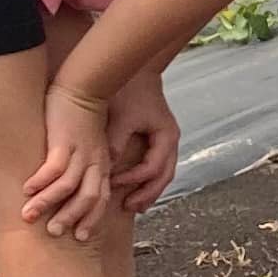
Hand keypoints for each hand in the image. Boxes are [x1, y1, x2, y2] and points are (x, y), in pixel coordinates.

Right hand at [22, 82, 111, 239]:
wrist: (86, 86)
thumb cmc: (84, 118)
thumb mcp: (91, 145)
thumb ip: (84, 165)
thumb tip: (68, 186)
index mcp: (102, 165)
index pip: (101, 199)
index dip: (91, 218)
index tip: (80, 236)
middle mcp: (94, 162)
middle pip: (87, 198)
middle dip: (69, 218)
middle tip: (53, 232)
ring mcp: (80, 152)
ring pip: (67, 186)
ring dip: (47, 203)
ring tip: (28, 216)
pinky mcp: (64, 140)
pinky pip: (53, 166)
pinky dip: (40, 180)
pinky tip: (25, 188)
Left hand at [108, 68, 180, 214]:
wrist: (135, 69)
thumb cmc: (129, 90)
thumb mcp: (121, 118)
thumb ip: (115, 143)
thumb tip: (107, 170)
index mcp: (166, 136)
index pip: (151, 168)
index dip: (132, 179)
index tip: (112, 183)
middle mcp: (170, 140)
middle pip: (164, 176)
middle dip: (147, 193)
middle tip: (130, 207)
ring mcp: (166, 139)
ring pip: (163, 172)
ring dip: (148, 189)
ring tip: (134, 205)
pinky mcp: (157, 137)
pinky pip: (156, 164)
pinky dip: (146, 178)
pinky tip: (133, 185)